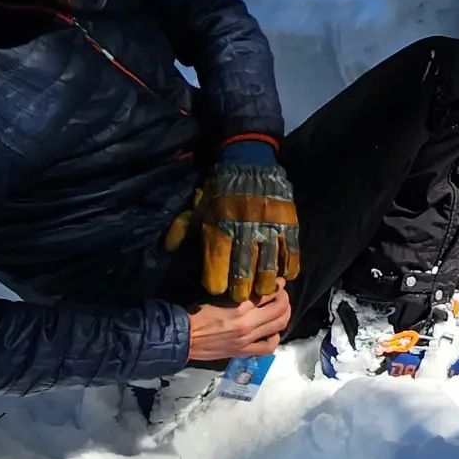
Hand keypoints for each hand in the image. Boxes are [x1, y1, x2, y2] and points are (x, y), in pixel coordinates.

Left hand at [165, 160, 300, 303]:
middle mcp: (244, 231)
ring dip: (264, 284)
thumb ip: (182, 229)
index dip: (215, 283)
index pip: (216, 267)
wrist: (249, 160)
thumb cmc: (220, 187)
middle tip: (239, 298)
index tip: (216, 289)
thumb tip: (167, 249)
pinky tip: (284, 276)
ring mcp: (269, 228)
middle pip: (243, 273)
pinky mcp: (288, 224)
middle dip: (240, 290)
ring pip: (268, 267)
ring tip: (261, 291)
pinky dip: (289, 267)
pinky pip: (291, 252)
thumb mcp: (197, 206)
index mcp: (219, 228)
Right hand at [186, 280, 291, 360]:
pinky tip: (272, 333)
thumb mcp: (218, 299)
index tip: (279, 282)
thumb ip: (239, 295)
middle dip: (284, 299)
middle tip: (282, 295)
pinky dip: (275, 339)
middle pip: (279, 310)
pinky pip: (267, 348)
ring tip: (281, 311)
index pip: (267, 294)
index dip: (277, 286)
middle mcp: (247, 324)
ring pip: (278, 326)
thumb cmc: (197, 315)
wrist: (183, 339)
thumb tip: (256, 288)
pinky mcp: (243, 352)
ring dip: (284, 316)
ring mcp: (247, 340)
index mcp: (239, 308)